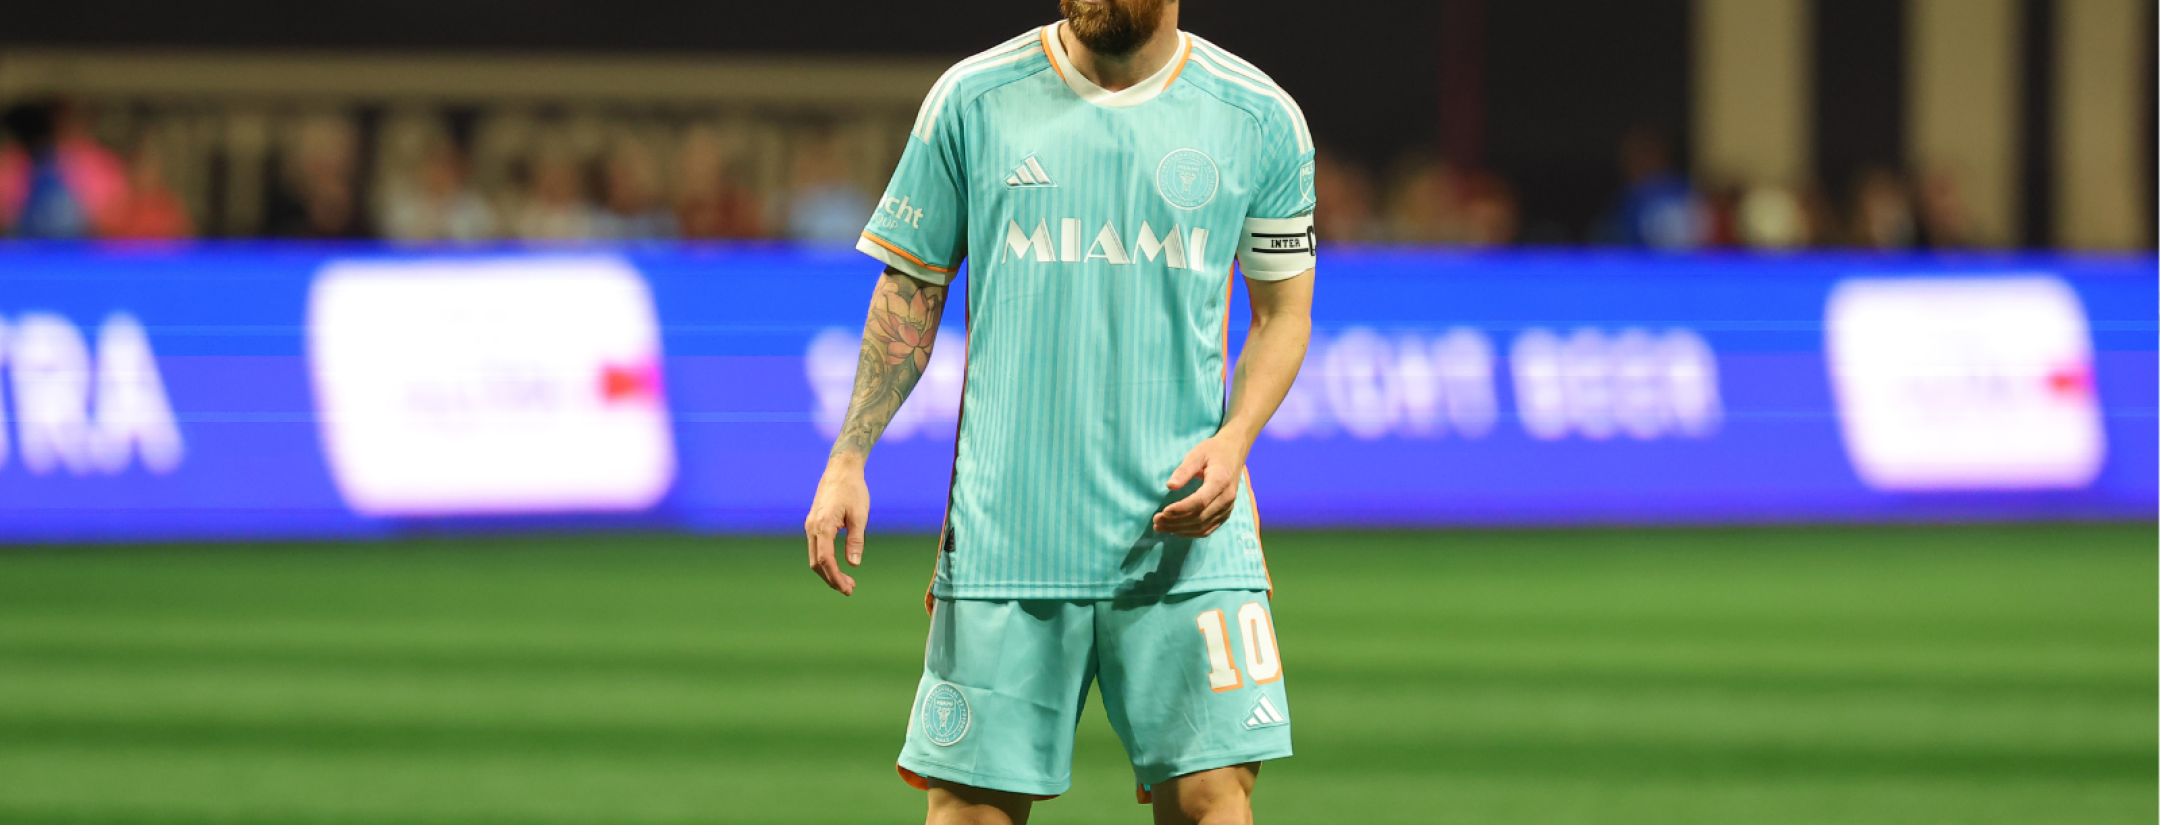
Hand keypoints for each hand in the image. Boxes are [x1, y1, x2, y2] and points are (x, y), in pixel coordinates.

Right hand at [804, 457, 870, 594]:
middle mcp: (812, 527)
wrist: (841, 469)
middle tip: (850, 589)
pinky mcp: (813, 523)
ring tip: (847, 581)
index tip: (847, 589)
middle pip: (816, 563)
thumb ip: (856, 541)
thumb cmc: (853, 490)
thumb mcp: (860, 516)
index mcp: (823, 526)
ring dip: (828, 571)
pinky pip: (815, 547)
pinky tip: (837, 565)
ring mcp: (810, 525)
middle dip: (831, 579)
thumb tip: (853, 565)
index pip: (825, 560)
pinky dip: (825, 560)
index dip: (835, 577)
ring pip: (814, 557)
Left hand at [1152, 435, 1246, 537]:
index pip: (1200, 501)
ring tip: (1161, 527)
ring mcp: (1228, 508)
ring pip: (1203, 526)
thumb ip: (1184, 470)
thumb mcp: (1196, 454)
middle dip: (1176, 522)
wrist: (1234, 452)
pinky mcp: (1226, 513)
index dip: (1181, 509)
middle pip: (1200, 517)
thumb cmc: (1213, 451)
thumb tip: (1170, 486)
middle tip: (1156, 521)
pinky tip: (1176, 530)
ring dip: (1180, 529)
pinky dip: (1191, 533)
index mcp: (1221, 480)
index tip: (1163, 512)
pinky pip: (1208, 529)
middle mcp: (1227, 498)